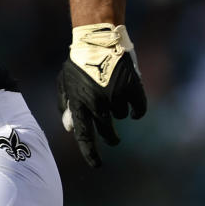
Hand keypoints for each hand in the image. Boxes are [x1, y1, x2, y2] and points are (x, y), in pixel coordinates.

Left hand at [57, 24, 145, 167]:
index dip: (90, 153)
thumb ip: (67, 106)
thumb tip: (70, 129)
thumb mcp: (66, 83)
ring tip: (111, 90)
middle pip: (108, 133)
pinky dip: (136, 110)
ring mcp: (116, 96)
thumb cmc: (79, 63)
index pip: (84, 135)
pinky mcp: (133, 89)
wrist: (98, 40)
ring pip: (121, 116)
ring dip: (118, 109)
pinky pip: (138, 110)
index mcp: (79, 103)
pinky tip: (132, 104)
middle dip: (111, 137)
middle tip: (113, 137)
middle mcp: (97, 103)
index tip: (97, 165)